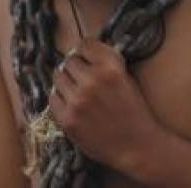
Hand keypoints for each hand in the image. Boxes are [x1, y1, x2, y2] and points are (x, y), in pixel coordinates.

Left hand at [48, 38, 162, 172]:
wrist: (137, 146)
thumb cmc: (133, 111)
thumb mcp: (126, 78)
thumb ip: (105, 62)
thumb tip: (81, 52)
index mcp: (110, 68)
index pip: (84, 44)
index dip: (85, 52)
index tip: (87, 58)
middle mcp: (92, 80)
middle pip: (69, 60)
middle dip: (75, 67)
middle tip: (82, 77)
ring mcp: (77, 100)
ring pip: (58, 76)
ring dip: (66, 81)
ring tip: (76, 90)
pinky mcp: (67, 119)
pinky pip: (53, 97)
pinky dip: (60, 98)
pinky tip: (71, 104)